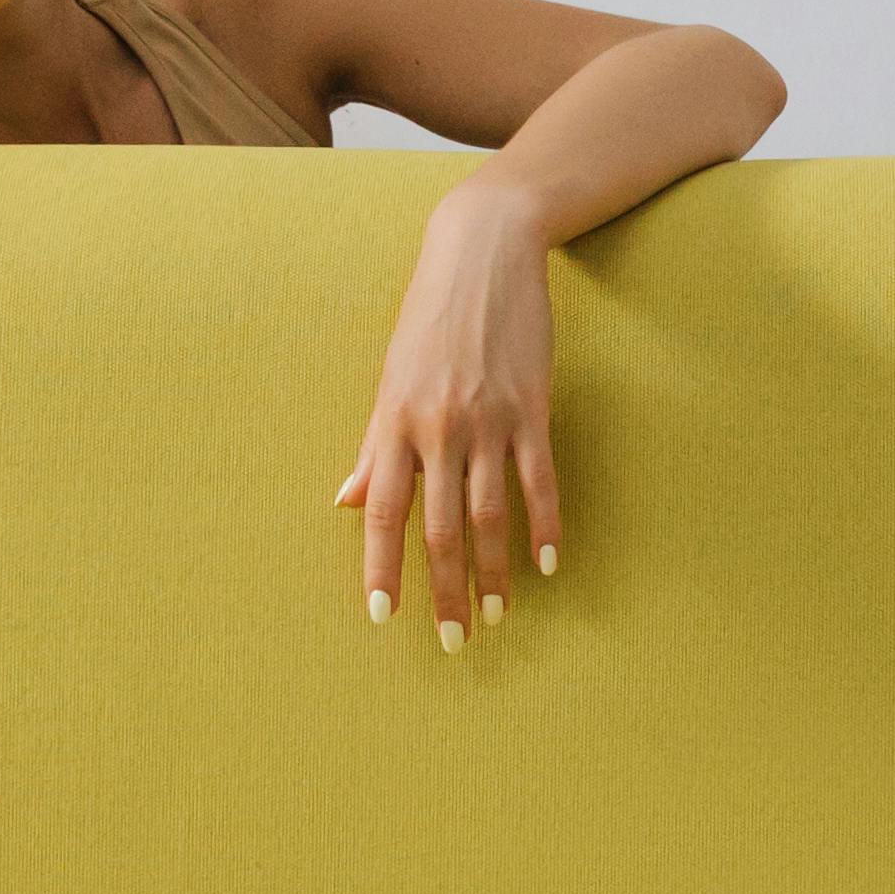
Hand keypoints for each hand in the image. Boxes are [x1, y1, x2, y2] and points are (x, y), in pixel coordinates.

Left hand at [335, 179, 563, 647]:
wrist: (484, 253)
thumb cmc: (429, 317)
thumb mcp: (390, 377)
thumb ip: (373, 444)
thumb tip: (347, 501)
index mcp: (395, 421)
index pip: (384, 511)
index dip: (383, 566)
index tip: (383, 615)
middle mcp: (439, 426)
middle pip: (439, 527)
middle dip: (447, 590)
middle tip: (455, 641)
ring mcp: (489, 419)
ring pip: (490, 514)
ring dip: (495, 571)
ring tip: (500, 616)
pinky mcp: (532, 407)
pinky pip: (540, 480)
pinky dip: (544, 526)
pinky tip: (547, 564)